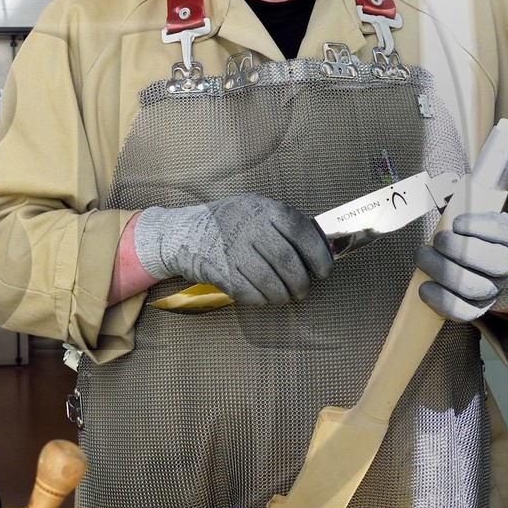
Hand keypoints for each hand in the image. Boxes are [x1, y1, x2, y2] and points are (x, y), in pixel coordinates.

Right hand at [132, 194, 332, 304]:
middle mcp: (248, 226)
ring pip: (268, 280)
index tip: (324, 271)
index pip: (300, 231)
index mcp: (263, 209)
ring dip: (282, 295)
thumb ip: (282, 226)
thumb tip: (318, 251)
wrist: (183, 233)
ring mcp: (231, 248)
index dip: (317, 254)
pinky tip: (263, 297)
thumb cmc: (228, 224)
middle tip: (302, 291)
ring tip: (284, 297)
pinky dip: (260, 298)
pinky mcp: (217, 269)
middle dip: (300, 282)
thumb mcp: (254, 210)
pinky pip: (247, 292)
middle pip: (286, 260)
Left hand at [416, 212, 507, 322]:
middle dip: (458, 249)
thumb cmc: (474, 236)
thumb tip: (440, 206)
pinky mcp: (478, 309)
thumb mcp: (477, 216)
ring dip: (442, 270)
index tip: (456, 223)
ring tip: (422, 256)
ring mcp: (496, 290)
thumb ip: (464, 208)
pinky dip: (440, 299)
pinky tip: (424, 287)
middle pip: (492, 263)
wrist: (488, 269)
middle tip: (437, 240)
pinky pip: (462, 311)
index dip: (480, 228)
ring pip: (473, 287)